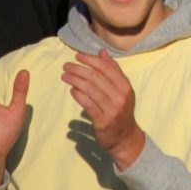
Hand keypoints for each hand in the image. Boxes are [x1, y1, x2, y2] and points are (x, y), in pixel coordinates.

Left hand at [62, 50, 146, 170]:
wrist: (125, 137)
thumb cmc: (121, 110)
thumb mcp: (122, 90)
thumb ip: (113, 71)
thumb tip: (102, 53)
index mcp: (126, 86)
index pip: (107, 68)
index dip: (91, 60)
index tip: (78, 56)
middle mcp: (120, 96)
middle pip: (96, 77)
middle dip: (79, 69)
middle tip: (66, 66)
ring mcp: (112, 109)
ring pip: (90, 90)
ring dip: (75, 81)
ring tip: (64, 76)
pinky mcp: (102, 121)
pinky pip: (87, 104)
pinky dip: (78, 95)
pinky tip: (72, 90)